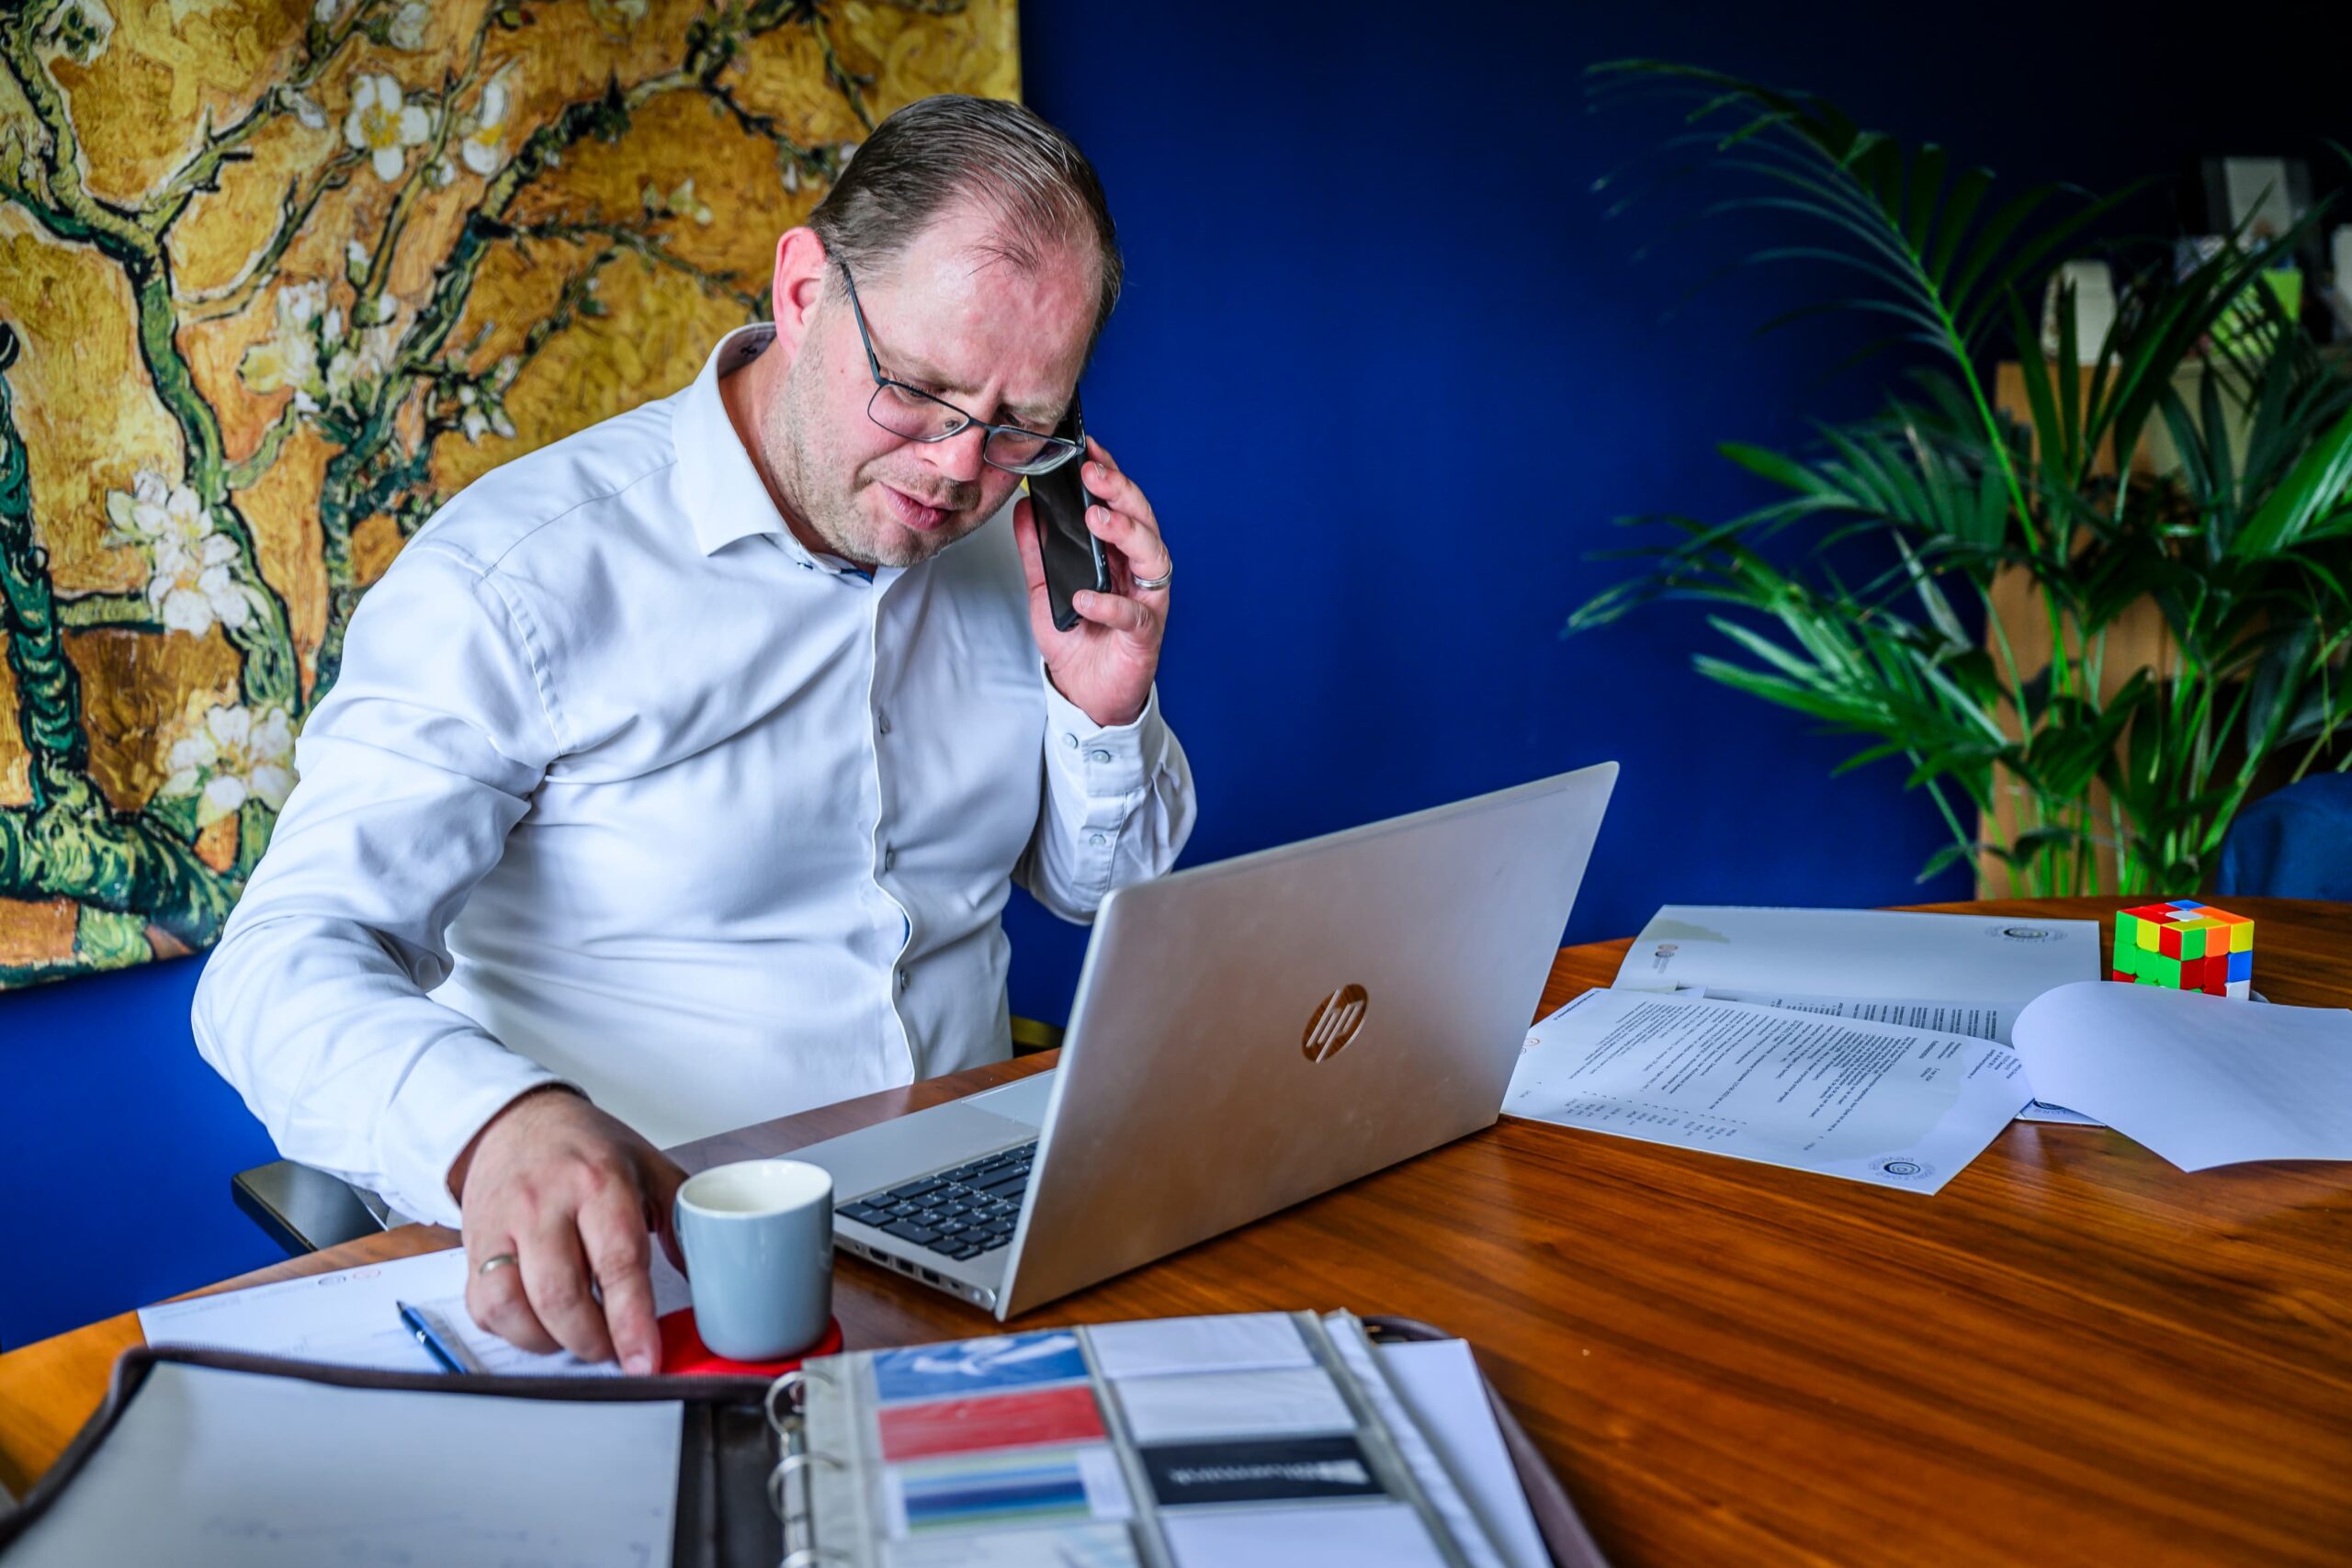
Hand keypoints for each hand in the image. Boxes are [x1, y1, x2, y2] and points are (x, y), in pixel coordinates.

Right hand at [447, 1085, 685, 1373]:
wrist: (517, 1120)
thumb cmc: (586, 1148)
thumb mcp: (648, 1167)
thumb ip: (682, 1219)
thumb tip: (708, 1276)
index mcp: (597, 1181)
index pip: (617, 1262)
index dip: (631, 1321)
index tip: (644, 1359)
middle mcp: (543, 1204)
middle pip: (561, 1296)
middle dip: (593, 1341)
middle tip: (617, 1349)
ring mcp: (501, 1226)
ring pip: (514, 1308)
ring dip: (552, 1341)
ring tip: (581, 1336)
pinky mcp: (472, 1247)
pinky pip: (485, 1309)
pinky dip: (514, 1331)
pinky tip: (542, 1323)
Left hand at [1013, 437, 1169, 728]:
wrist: (1087, 694)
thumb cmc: (1078, 637)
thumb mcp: (1045, 587)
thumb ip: (1037, 549)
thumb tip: (1025, 507)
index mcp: (1120, 553)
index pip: (1121, 503)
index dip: (1110, 472)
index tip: (1089, 447)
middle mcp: (1139, 571)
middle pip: (1144, 520)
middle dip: (1120, 492)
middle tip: (1093, 474)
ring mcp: (1147, 601)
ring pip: (1153, 556)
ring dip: (1126, 533)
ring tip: (1096, 519)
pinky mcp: (1144, 636)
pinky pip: (1133, 614)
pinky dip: (1109, 603)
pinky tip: (1084, 597)